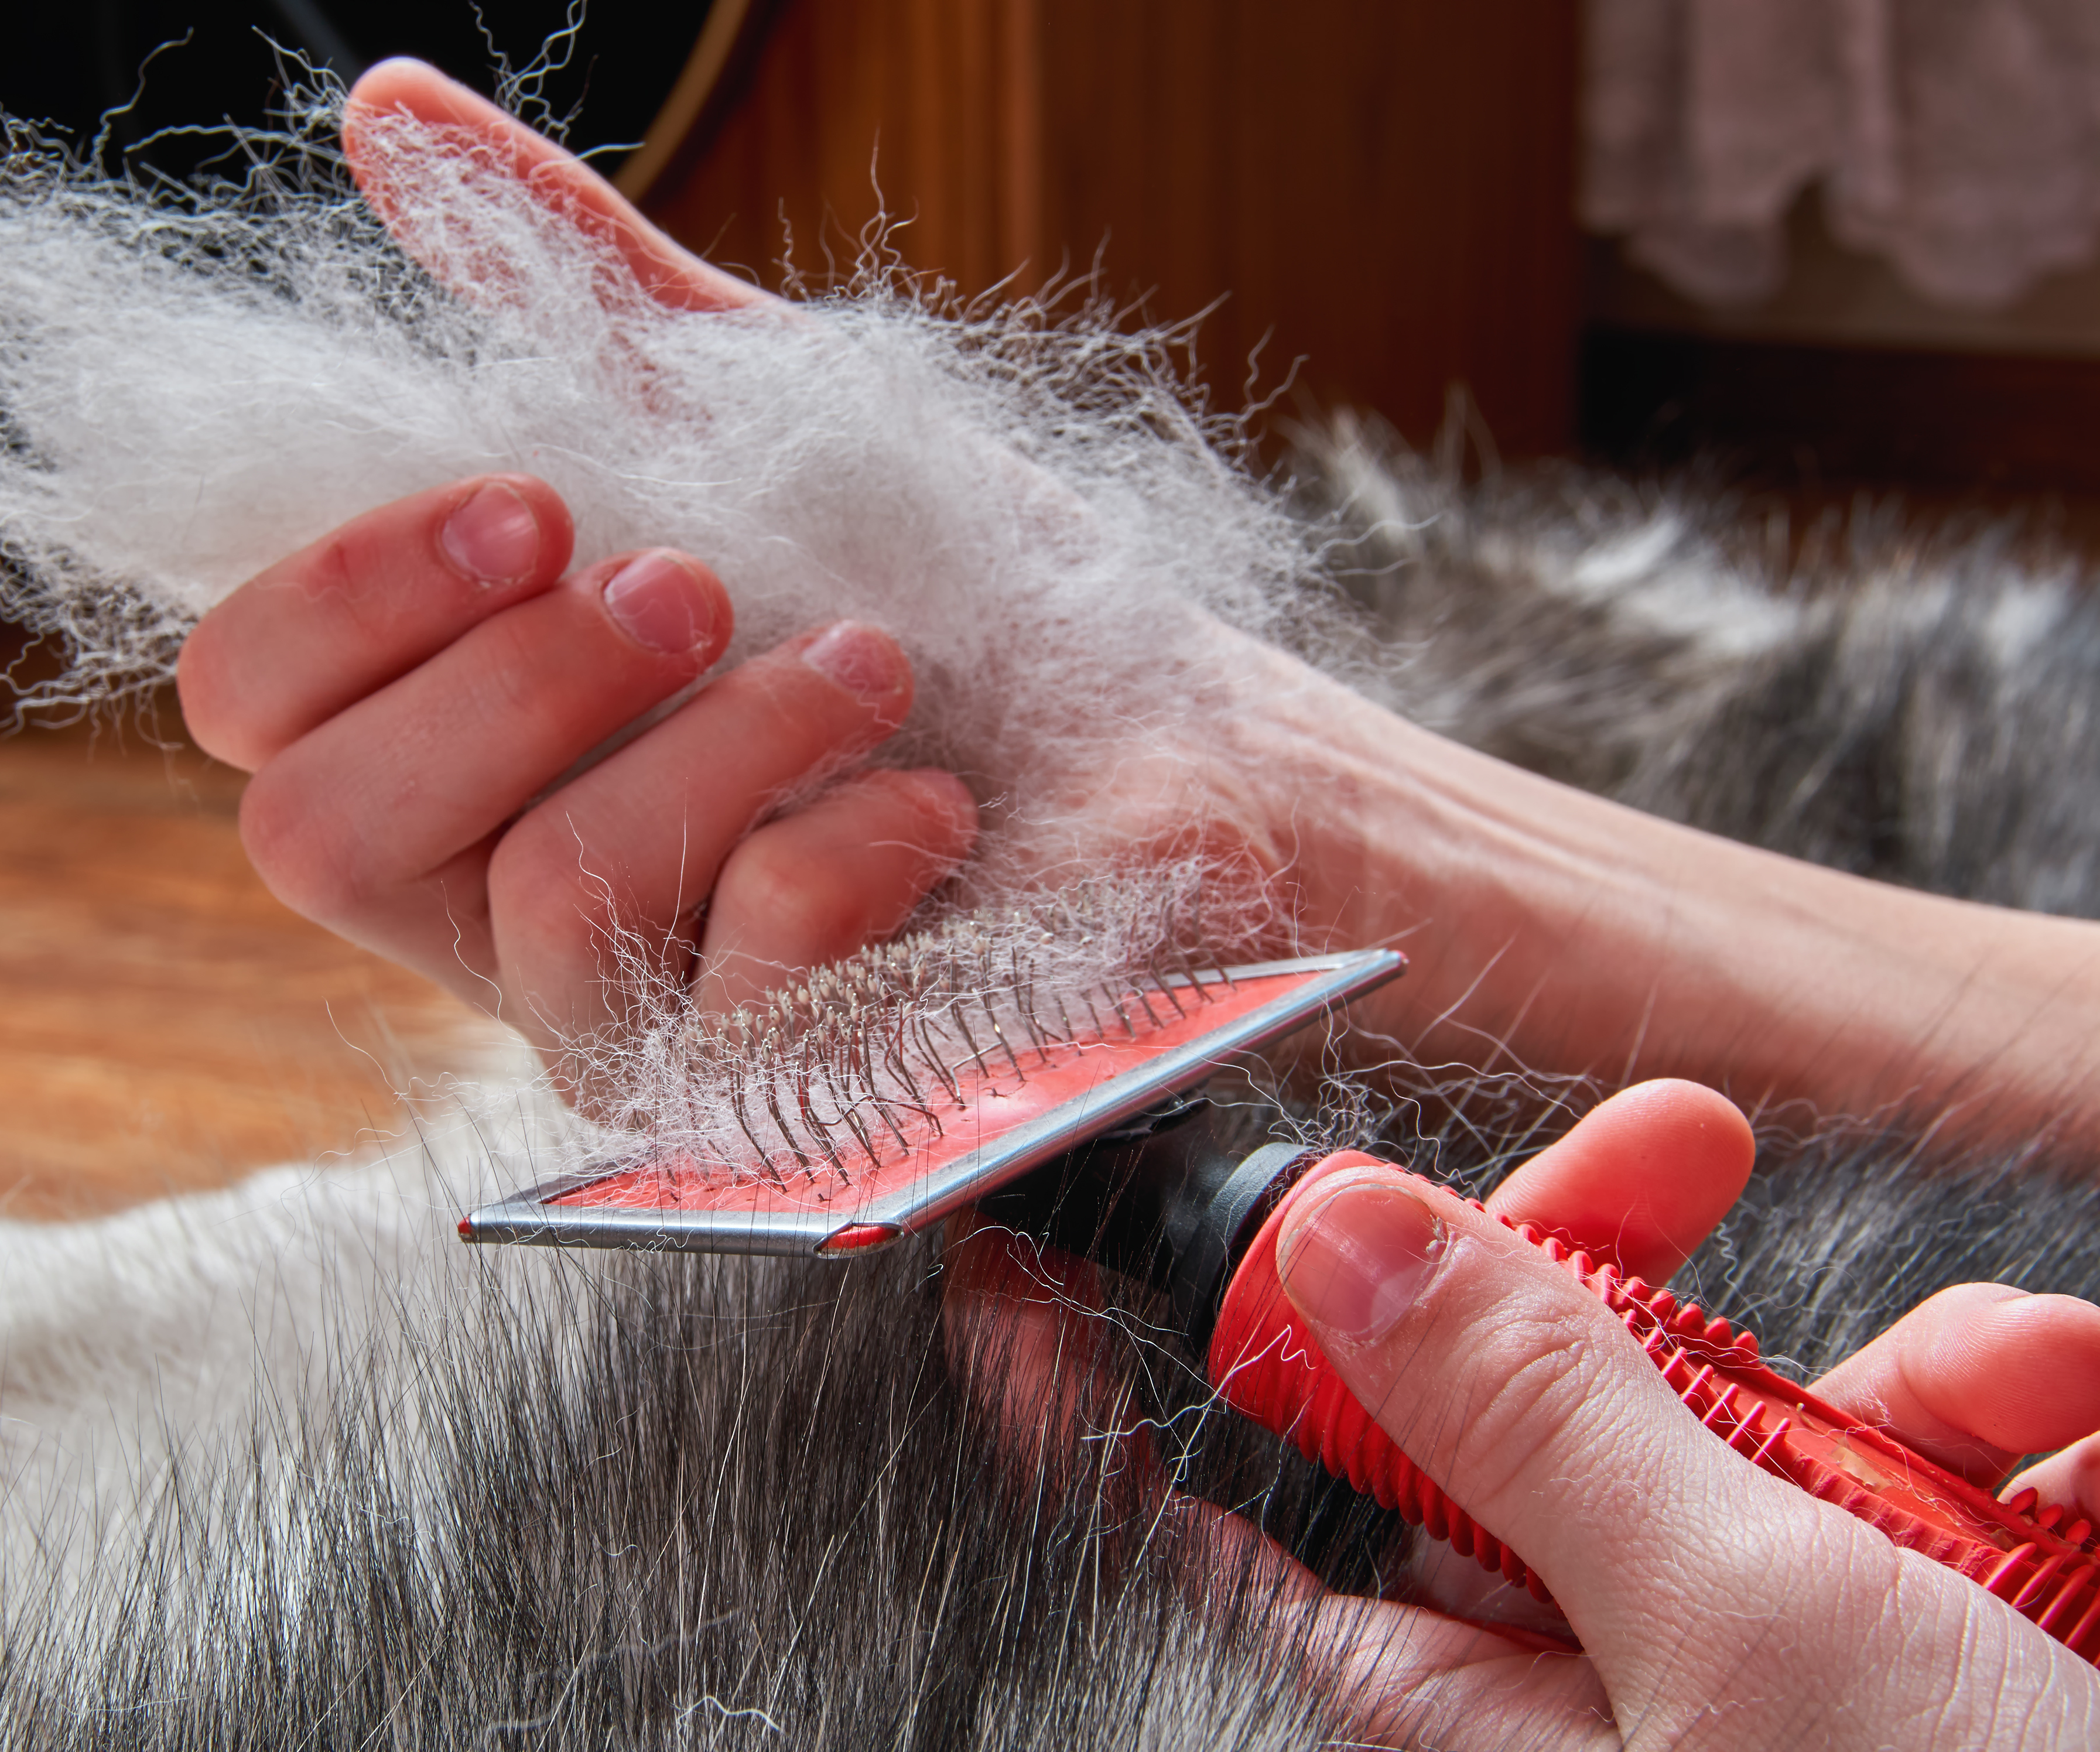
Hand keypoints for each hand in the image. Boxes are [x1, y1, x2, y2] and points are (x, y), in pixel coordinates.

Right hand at [175, 64, 978, 1068]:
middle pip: (317, 832)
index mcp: (452, 744)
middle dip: (516, 679)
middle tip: (695, 590)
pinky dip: (848, 848)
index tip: (531, 503)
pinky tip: (938, 809)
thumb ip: (577, 295)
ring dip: (735, 739)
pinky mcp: (751, 1099)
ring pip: (545, 892)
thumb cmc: (958, 597)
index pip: (249, 707)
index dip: (341, 594)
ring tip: (874, 673)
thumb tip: (395, 114)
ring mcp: (615, 1020)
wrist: (1174, 753)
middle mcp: (488, 902)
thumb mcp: (761, 416)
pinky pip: (725, 980)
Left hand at [947, 1081, 2099, 1746]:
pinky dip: (1998, 1434)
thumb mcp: (1737, 1635)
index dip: (1107, 1385)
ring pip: (1718, 1415)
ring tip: (2018, 1393)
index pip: (1218, 1516)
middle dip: (1590, 1261)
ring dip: (1886, 1372)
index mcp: (1464, 1698)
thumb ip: (1537, 1428)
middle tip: (1675, 1147)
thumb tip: (1339, 1250)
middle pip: (1483, 1404)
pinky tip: (2077, 1440)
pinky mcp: (1895, 1639)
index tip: (1024, 1249)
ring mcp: (1733, 1651)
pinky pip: (1892, 1479)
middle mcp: (1579, 1670)